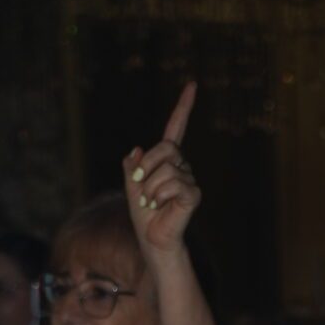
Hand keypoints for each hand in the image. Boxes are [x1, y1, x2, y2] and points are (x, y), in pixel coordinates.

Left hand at [125, 80, 201, 259]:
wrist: (152, 240)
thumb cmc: (143, 216)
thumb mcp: (130, 185)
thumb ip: (132, 166)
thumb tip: (137, 150)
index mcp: (167, 160)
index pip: (176, 128)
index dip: (183, 107)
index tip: (193, 85)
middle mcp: (181, 166)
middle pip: (166, 147)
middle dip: (147, 165)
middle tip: (139, 184)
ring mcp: (189, 179)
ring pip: (167, 168)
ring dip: (151, 186)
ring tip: (150, 202)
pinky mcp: (193, 194)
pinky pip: (174, 183)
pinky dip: (160, 194)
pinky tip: (159, 206)